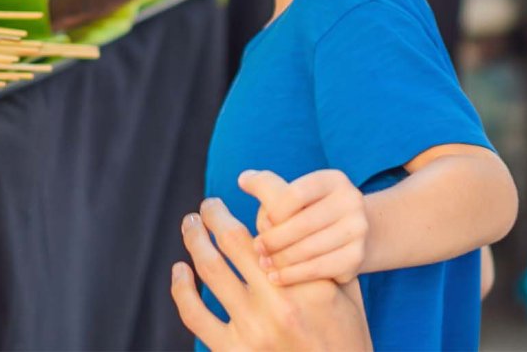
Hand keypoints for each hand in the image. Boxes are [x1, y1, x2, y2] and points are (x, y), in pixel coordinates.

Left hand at [170, 197, 370, 351]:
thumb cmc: (345, 336)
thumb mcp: (346, 292)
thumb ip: (320, 254)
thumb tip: (285, 215)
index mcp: (311, 285)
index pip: (273, 227)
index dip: (254, 202)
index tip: (244, 191)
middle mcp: (279, 304)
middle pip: (233, 240)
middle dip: (214, 215)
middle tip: (208, 205)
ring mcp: (252, 330)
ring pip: (210, 268)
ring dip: (195, 239)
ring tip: (191, 226)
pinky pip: (195, 313)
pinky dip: (181, 287)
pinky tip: (180, 270)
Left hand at [240, 169, 367, 285]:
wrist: (350, 237)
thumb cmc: (310, 213)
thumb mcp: (293, 195)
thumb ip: (267, 186)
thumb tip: (243, 179)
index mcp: (333, 180)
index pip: (297, 193)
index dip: (275, 210)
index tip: (263, 223)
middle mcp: (352, 200)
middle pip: (304, 222)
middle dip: (275, 238)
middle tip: (257, 249)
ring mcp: (358, 229)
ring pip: (310, 248)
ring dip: (281, 259)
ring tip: (264, 264)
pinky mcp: (357, 256)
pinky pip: (319, 268)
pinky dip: (294, 275)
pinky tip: (277, 277)